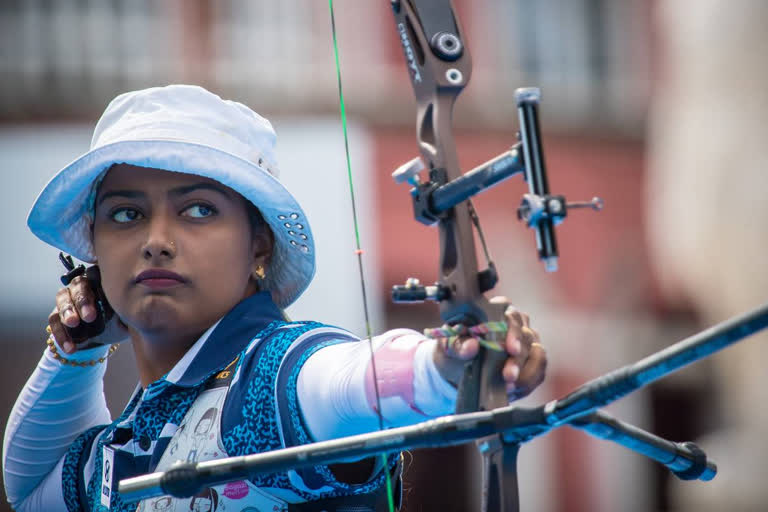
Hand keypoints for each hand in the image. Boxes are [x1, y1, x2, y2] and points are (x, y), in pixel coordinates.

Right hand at [47, 275, 127, 353]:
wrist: (105, 338)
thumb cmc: (119, 321)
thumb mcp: (126, 318)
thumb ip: (125, 311)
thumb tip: (129, 308)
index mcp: (102, 281)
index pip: (97, 274)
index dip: (99, 285)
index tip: (108, 298)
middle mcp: (82, 285)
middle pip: (78, 285)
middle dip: (83, 300)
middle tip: (90, 316)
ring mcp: (67, 299)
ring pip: (62, 300)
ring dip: (67, 312)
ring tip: (73, 324)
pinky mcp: (57, 315)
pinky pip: (54, 321)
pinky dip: (62, 335)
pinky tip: (71, 348)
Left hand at [432, 297, 546, 400]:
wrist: (457, 371)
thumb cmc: (454, 351)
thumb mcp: (448, 347)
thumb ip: (457, 345)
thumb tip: (471, 345)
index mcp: (496, 312)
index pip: (511, 316)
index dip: (513, 332)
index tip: (510, 349)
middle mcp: (516, 325)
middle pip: (527, 337)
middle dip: (518, 360)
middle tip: (508, 376)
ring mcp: (527, 343)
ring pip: (538, 355)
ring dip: (526, 373)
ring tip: (509, 386)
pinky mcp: (532, 363)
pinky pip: (539, 372)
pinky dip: (528, 383)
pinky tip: (514, 390)